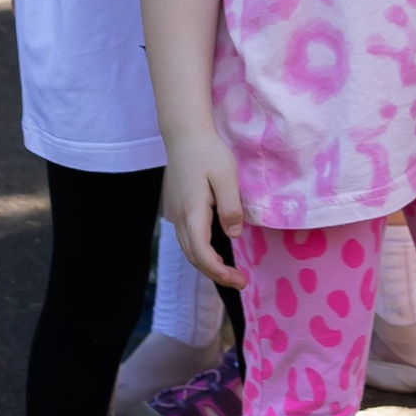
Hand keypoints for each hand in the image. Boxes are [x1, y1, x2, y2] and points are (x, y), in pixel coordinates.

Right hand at [162, 127, 243, 289]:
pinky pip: (187, 238)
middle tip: (240, 281)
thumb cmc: (208, 152)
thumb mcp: (226, 176)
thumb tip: (233, 234)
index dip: (219, 272)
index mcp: (192, 212)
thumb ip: (230, 207)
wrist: (184, 134)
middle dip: (216, 274)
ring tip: (230, 272)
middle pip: (194, 257)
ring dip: (207, 264)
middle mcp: (179, 217)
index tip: (240, 280)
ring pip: (188, 249)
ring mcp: (175, 213)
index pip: (202, 254)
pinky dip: (201, 252)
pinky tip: (215, 252)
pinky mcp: (177, 208)